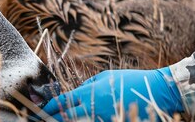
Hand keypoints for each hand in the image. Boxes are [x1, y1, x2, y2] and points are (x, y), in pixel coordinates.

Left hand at [42, 68, 183, 121]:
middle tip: (41, 121)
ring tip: (57, 121)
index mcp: (89, 93)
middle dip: (53, 119)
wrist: (155, 90)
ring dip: (69, 121)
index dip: (48, 108)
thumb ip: (88, 86)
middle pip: (66, 117)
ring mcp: (103, 118)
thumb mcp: (104, 77)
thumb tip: (76, 93)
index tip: (39, 111)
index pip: (62, 102)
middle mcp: (93, 108)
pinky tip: (79, 121)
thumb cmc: (129, 80)